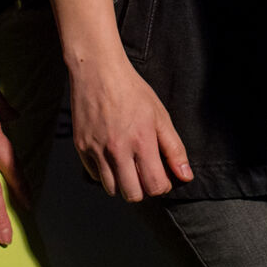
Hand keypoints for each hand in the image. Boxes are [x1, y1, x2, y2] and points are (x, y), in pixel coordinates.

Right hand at [68, 55, 191, 201]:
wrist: (98, 71)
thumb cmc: (131, 90)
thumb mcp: (160, 115)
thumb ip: (174, 148)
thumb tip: (185, 177)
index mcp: (141, 141)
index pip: (155, 186)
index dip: (162, 185)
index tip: (160, 174)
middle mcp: (117, 149)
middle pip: (133, 195)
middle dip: (142, 188)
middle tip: (144, 172)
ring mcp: (96, 150)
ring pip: (112, 189)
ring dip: (123, 182)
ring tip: (127, 163)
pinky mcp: (81, 147)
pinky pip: (95, 175)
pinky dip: (104, 172)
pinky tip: (111, 155)